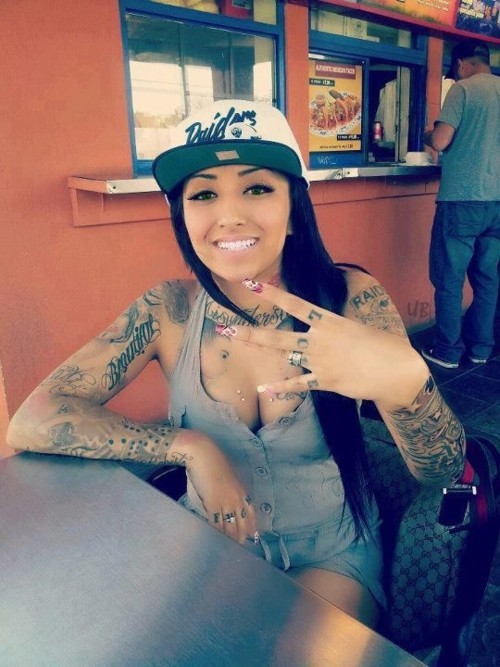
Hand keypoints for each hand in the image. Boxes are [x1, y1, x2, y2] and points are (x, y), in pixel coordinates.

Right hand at [180, 432, 256, 544]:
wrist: (203, 454)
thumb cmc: (212, 463)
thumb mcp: (227, 478)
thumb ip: (229, 490)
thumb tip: (225, 502)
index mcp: (242, 490)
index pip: (250, 513)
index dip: (252, 526)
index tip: (254, 537)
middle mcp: (237, 498)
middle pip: (242, 523)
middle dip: (242, 537)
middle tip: (241, 549)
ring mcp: (226, 502)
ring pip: (230, 526)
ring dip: (229, 539)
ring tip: (229, 550)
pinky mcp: (213, 503)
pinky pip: (216, 523)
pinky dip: (216, 533)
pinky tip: (215, 540)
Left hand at [235, 281, 427, 408]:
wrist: (396, 371)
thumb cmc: (382, 345)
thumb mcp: (357, 326)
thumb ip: (334, 326)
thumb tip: (322, 322)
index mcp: (329, 322)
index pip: (295, 304)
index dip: (272, 294)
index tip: (251, 284)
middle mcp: (320, 340)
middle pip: (278, 335)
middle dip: (250, 332)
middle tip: (226, 328)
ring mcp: (320, 362)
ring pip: (283, 355)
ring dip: (259, 349)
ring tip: (236, 342)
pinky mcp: (325, 381)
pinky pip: (298, 384)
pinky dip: (282, 386)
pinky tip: (264, 387)